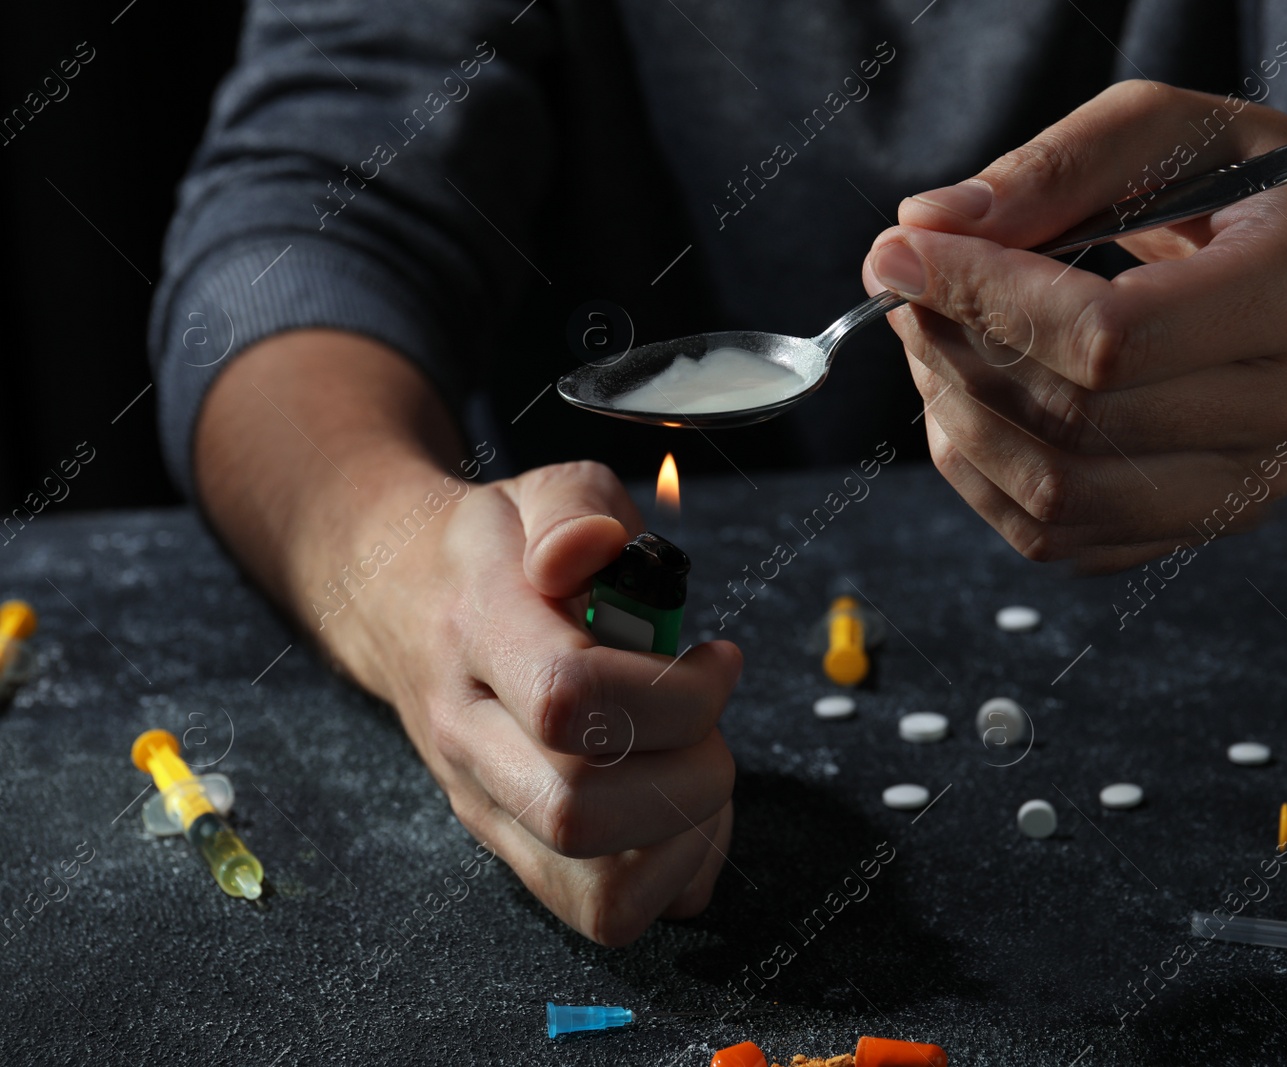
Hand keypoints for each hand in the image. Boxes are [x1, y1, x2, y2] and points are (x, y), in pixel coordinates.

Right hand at [346, 461, 742, 945]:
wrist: (400, 599)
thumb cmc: (498, 549)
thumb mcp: (544, 492)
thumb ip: (578, 512)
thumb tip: (588, 553)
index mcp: (478, 634)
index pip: (566, 698)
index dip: (673, 693)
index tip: (715, 658)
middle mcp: (467, 736)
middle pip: (581, 810)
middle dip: (691, 772)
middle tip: (710, 721)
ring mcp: (485, 804)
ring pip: (596, 886)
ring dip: (688, 833)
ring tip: (699, 764)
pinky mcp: (510, 847)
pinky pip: (602, 912)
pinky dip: (673, 878)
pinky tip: (683, 809)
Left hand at [862, 79, 1286, 570]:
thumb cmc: (1257, 192)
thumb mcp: (1177, 130)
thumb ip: (1057, 166)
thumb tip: (927, 227)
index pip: (1111, 335)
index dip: (986, 298)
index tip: (899, 253)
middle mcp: (1284, 415)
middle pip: (1073, 419)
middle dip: (957, 349)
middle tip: (907, 287)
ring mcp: (1241, 490)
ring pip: (1053, 496)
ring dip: (956, 417)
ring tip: (932, 338)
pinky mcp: (1192, 532)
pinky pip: (1054, 538)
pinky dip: (980, 473)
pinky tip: (967, 399)